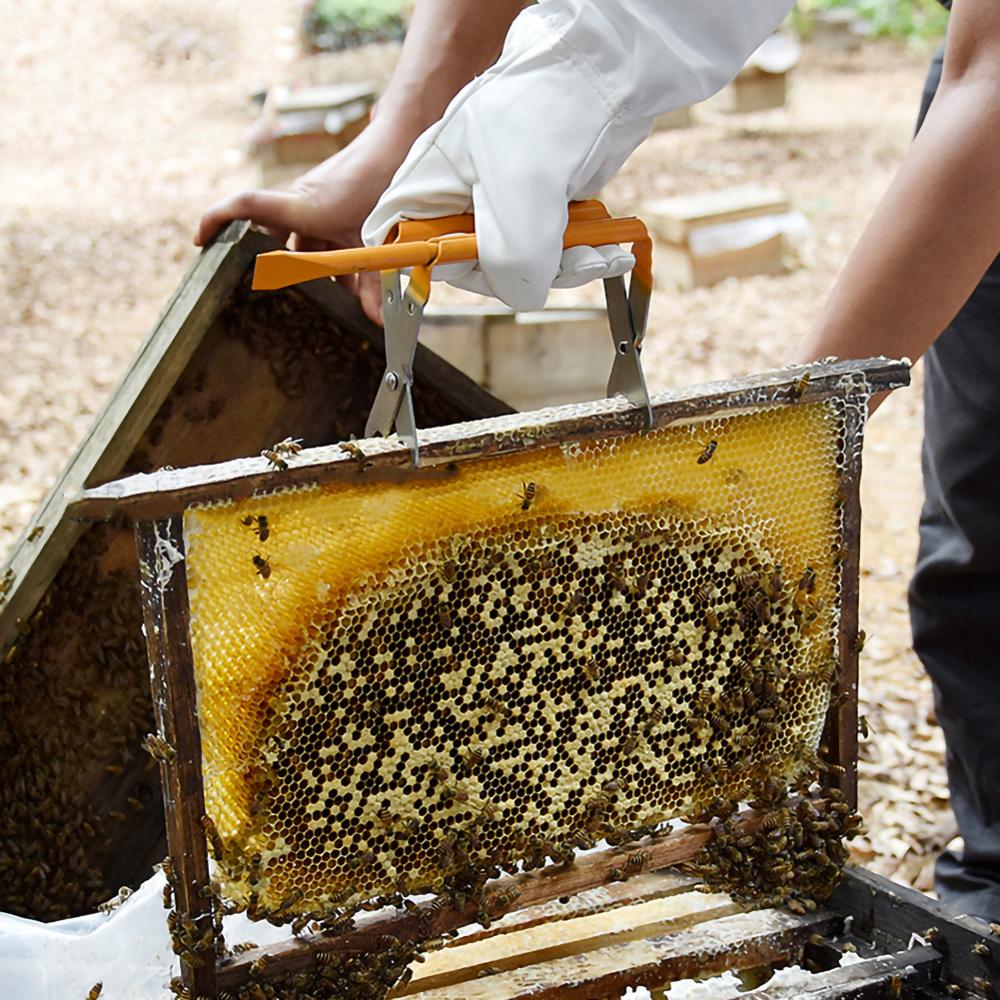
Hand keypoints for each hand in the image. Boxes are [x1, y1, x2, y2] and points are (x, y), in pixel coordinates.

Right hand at [194, 121, 411, 321]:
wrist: (400, 145)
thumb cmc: (381, 184)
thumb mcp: (376, 241)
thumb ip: (374, 284)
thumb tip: (374, 321)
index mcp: (300, 207)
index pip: (246, 205)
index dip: (217, 219)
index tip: (200, 241)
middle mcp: (299, 202)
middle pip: (276, 241)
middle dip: (283, 273)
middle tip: (283, 298)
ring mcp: (314, 203)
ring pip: (306, 245)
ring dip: (320, 272)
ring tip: (338, 298)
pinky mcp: (330, 204)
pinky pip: (322, 237)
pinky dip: (334, 260)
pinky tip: (354, 282)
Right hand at [362, 5, 644, 311]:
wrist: (598, 74)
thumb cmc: (545, 112)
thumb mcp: (520, 200)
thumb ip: (510, 263)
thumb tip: (522, 293)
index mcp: (425, 189)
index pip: (405, 251)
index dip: (436, 274)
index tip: (487, 276)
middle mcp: (455, 199)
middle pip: (471, 267)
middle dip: (520, 274)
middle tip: (560, 263)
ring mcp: (495, 203)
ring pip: (517, 264)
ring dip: (561, 268)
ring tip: (597, 253)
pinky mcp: (533, 207)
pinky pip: (548, 252)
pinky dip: (579, 256)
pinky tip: (607, 251)